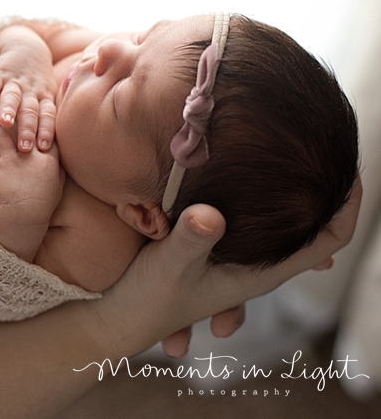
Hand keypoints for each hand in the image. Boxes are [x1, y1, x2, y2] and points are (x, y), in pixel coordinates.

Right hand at [0, 25, 56, 151]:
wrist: (26, 47)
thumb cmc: (36, 83)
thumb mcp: (46, 96)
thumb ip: (45, 118)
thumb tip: (48, 151)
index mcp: (44, 98)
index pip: (47, 115)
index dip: (46, 130)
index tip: (43, 148)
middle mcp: (31, 91)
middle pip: (30, 110)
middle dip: (28, 128)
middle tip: (25, 147)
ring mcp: (14, 82)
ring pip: (12, 97)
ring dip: (9, 109)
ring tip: (5, 123)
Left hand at [0, 126, 62, 257]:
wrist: (20, 219)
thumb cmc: (40, 208)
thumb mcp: (57, 189)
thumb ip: (58, 171)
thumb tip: (59, 161)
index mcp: (49, 160)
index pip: (46, 133)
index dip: (39, 129)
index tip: (33, 131)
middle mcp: (30, 155)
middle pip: (23, 128)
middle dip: (17, 125)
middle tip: (12, 124)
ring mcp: (11, 158)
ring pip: (1, 133)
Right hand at [94, 175, 361, 356]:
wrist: (122, 319)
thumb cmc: (149, 299)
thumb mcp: (168, 265)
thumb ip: (191, 238)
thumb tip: (210, 212)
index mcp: (263, 270)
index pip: (329, 240)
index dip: (347, 204)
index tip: (346, 165)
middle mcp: (258, 267)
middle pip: (313, 232)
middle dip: (324, 196)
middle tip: (322, 149)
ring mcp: (237, 262)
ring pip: (280, 230)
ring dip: (291, 201)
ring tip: (293, 160)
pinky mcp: (215, 254)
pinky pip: (249, 225)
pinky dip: (259, 204)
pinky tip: (244, 178)